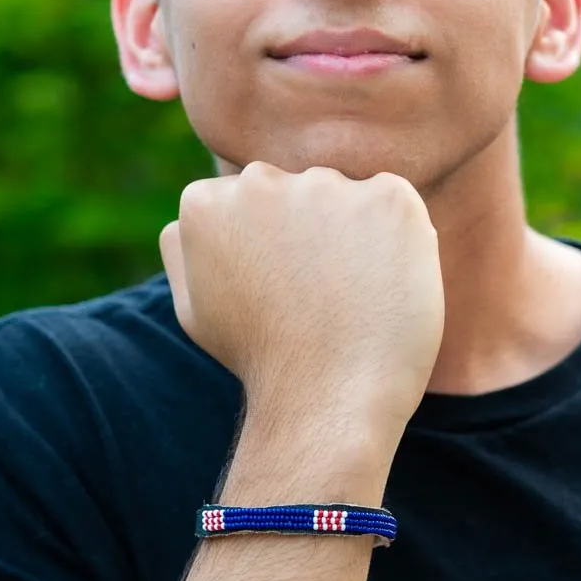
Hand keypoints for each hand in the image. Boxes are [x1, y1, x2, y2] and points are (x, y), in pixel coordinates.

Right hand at [161, 162, 443, 442]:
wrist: (328, 400)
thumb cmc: (261, 358)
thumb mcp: (194, 306)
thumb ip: (184, 247)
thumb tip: (197, 210)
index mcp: (207, 201)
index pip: (249, 197)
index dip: (271, 243)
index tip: (279, 285)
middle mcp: (261, 180)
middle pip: (298, 189)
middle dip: (311, 228)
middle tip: (320, 292)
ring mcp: (326, 185)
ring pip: (346, 195)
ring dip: (353, 230)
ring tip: (353, 293)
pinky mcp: (387, 198)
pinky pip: (394, 202)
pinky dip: (396, 235)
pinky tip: (385, 281)